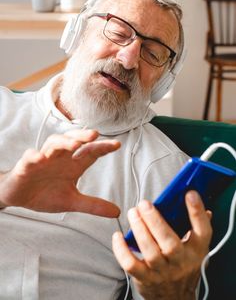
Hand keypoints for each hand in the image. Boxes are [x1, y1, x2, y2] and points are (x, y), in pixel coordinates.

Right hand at [0, 129, 120, 216]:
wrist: (19, 196)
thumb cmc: (46, 194)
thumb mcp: (71, 202)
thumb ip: (93, 205)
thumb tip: (117, 212)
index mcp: (72, 165)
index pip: (90, 152)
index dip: (103, 147)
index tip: (117, 144)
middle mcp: (59, 158)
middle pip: (72, 141)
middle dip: (83, 136)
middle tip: (95, 135)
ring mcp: (43, 159)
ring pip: (53, 144)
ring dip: (63, 142)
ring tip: (75, 145)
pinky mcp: (25, 166)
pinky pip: (29, 157)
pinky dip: (34, 156)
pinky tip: (40, 158)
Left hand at [112, 191, 211, 299]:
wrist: (176, 298)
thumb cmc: (183, 265)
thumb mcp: (195, 247)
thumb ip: (196, 226)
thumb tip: (199, 204)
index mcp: (196, 249)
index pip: (203, 230)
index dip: (197, 212)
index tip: (189, 194)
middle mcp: (181, 261)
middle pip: (169, 242)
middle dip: (155, 221)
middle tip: (144, 204)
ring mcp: (162, 271)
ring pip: (150, 251)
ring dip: (139, 230)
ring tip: (132, 213)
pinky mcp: (145, 278)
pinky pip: (131, 264)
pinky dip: (121, 250)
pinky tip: (118, 235)